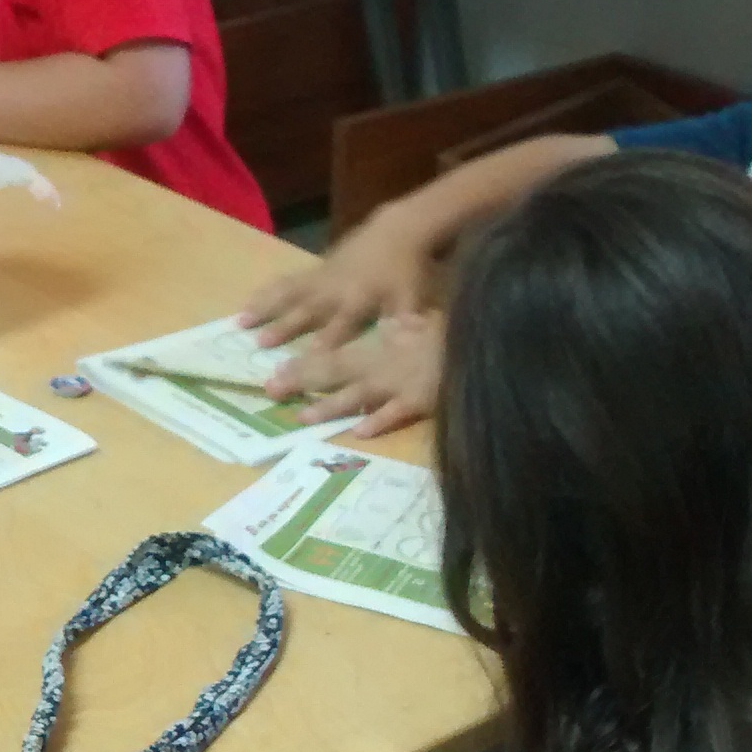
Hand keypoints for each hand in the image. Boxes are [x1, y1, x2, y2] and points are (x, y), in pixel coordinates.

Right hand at [239, 204, 437, 350]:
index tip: (304, 361)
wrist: (396, 231)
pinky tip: (247, 303)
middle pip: (306, 311)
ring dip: (264, 308)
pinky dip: (265, 293)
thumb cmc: (406, 270)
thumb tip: (410, 343)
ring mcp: (320, 279)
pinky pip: (285, 282)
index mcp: (357, 302)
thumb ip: (407, 322)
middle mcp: (333, 291)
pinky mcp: (313, 270)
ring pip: (287, 294)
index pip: (339, 327)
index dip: (323, 344)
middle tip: (260, 344)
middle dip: (284, 327)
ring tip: (240, 322)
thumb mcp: (412, 298)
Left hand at [271, 312, 443, 437]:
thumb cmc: (452, 327)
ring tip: (302, 416)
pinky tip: (359, 431)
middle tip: (271, 390)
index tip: (277, 370)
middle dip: (302, 381)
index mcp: (382, 345)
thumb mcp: (425, 320)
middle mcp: (383, 364)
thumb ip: (404, 326)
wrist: (480, 336)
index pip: (335, 355)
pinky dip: (378, 420)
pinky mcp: (422, 400)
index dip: (306, 363)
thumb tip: (389, 326)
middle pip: (336, 373)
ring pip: (358, 395)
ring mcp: (400, 384)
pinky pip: (396, 412)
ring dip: (329, 406)